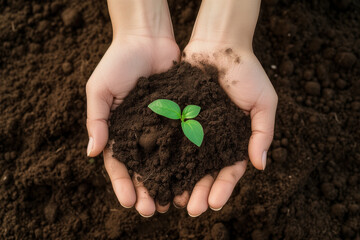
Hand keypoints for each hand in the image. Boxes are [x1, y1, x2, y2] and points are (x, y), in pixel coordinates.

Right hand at [86, 36, 178, 216]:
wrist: (147, 39)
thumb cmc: (117, 62)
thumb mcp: (99, 90)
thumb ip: (97, 120)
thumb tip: (90, 152)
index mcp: (118, 130)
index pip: (118, 164)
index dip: (123, 185)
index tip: (130, 204)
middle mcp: (140, 133)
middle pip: (143, 169)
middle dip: (148, 190)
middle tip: (155, 211)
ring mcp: (161, 127)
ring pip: (165, 160)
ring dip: (169, 182)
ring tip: (176, 202)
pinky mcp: (179, 117)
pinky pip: (183, 142)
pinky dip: (187, 160)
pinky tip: (193, 177)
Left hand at [173, 40, 277, 216]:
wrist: (218, 45)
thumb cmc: (246, 72)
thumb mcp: (264, 102)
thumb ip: (262, 132)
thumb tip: (261, 165)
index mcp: (234, 139)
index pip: (229, 170)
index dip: (223, 188)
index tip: (213, 203)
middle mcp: (212, 139)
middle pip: (205, 172)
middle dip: (199, 191)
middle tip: (190, 209)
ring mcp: (193, 129)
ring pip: (185, 162)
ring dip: (180, 181)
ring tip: (172, 199)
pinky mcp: (176, 117)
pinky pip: (169, 140)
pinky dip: (165, 157)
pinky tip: (157, 172)